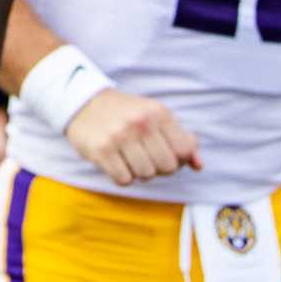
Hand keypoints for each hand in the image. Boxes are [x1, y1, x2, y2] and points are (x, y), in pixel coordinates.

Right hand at [64, 88, 203, 185]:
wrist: (81, 101)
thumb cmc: (125, 113)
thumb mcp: (156, 117)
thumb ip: (182, 140)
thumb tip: (198, 166)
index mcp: (158, 112)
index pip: (184, 151)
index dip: (176, 158)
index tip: (162, 151)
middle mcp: (140, 123)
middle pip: (167, 167)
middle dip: (157, 167)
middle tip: (142, 155)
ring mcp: (119, 136)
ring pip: (146, 175)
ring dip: (138, 172)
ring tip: (127, 156)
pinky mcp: (101, 150)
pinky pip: (124, 180)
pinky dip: (121, 176)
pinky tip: (115, 161)